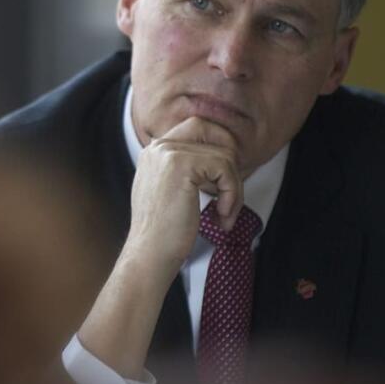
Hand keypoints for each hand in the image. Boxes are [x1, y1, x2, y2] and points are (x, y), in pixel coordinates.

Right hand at [124, 116, 243, 274]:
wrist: (149, 256)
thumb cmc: (165, 234)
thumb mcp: (172, 194)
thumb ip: (188, 171)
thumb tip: (222, 160)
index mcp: (154, 153)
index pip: (195, 128)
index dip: (217, 148)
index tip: (224, 181)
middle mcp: (158, 148)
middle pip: (207, 127)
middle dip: (229, 155)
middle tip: (231, 188)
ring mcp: (167, 153)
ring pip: (223, 153)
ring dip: (234, 187)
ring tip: (225, 214)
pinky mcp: (181, 164)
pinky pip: (225, 166)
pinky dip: (233, 193)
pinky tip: (221, 217)